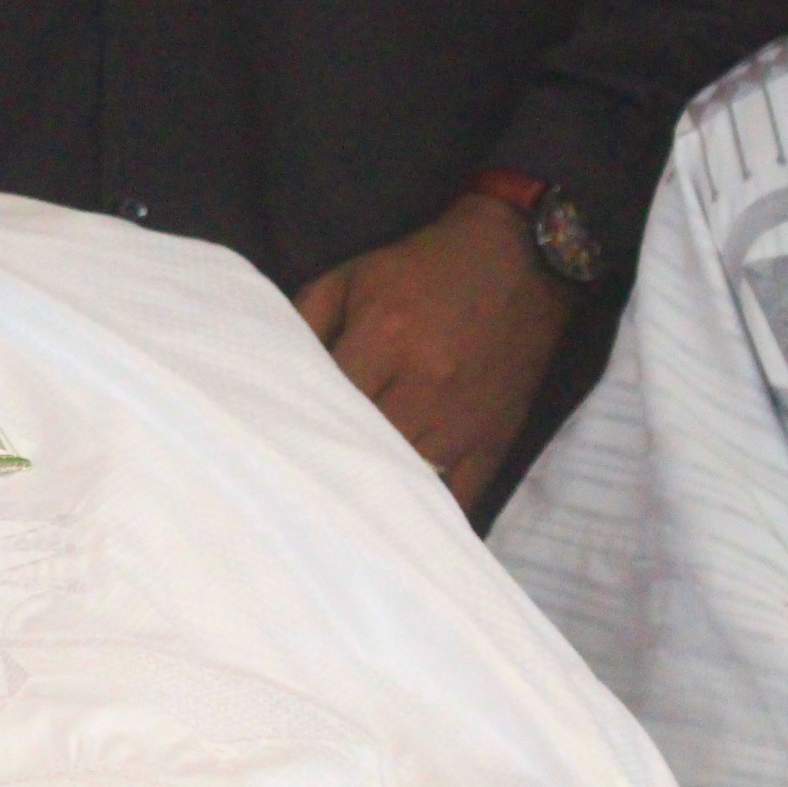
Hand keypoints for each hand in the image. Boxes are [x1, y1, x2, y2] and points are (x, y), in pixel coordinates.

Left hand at [296, 193, 573, 512]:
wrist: (517, 259)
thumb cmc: (421, 268)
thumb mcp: (351, 275)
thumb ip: (304, 317)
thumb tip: (270, 367)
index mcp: (384, 334)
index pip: (328, 396)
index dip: (299, 418)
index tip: (276, 437)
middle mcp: (425, 381)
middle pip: (365, 442)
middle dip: (333, 456)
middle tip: (303, 476)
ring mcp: (464, 417)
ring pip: (408, 474)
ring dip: (376, 485)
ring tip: (342, 503)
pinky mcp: (497, 438)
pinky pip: (463, 495)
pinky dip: (433, 512)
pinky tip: (403, 527)